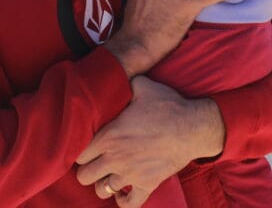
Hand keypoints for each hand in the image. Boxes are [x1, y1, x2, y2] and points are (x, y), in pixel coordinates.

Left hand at [76, 77, 225, 206]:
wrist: (193, 127)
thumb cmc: (167, 105)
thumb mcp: (142, 86)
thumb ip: (124, 84)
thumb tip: (116, 76)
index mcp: (108, 137)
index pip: (78, 153)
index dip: (79, 150)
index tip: (85, 146)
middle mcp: (115, 159)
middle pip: (84, 176)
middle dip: (86, 169)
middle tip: (94, 161)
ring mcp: (130, 174)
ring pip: (102, 191)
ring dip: (103, 183)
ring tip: (108, 174)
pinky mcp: (147, 185)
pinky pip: (128, 205)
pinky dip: (123, 201)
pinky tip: (123, 192)